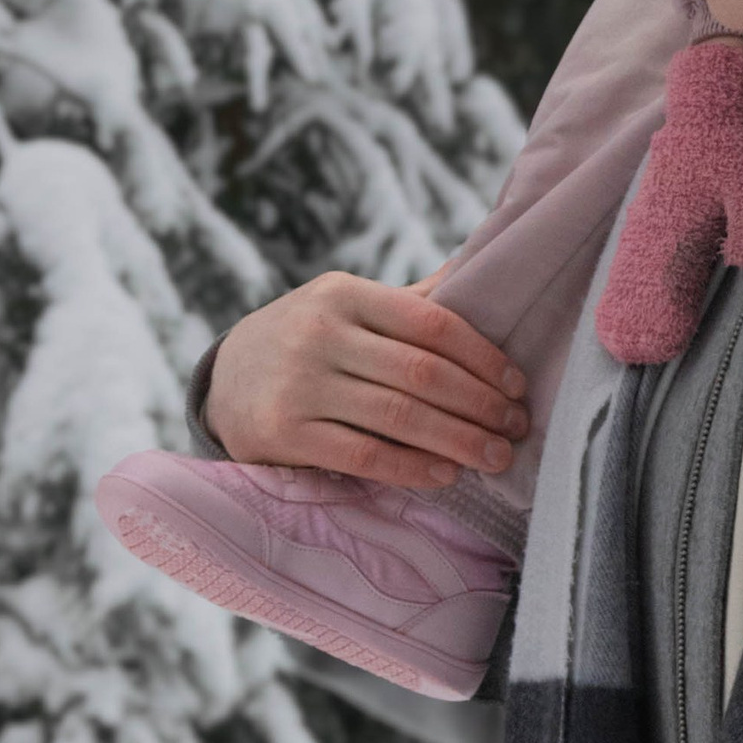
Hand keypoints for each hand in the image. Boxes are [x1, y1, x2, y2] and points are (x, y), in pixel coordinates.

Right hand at [203, 271, 529, 490]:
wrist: (224, 380)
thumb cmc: (308, 341)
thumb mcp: (347, 306)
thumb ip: (413, 301)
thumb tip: (484, 268)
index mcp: (344, 293)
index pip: (432, 324)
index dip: (483, 357)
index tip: (517, 385)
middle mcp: (319, 333)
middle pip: (421, 374)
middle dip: (480, 405)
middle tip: (517, 428)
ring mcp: (298, 384)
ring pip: (398, 417)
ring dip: (459, 441)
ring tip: (495, 457)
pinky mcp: (283, 432)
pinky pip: (363, 455)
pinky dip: (412, 467)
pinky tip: (446, 474)